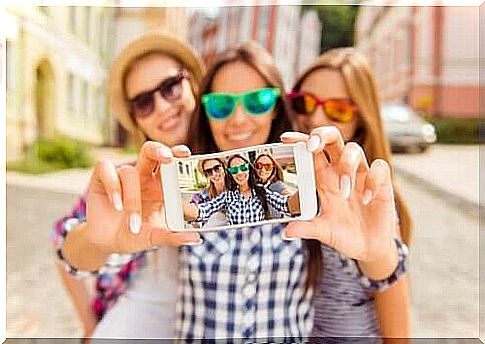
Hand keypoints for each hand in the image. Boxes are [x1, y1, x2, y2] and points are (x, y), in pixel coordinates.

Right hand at [84, 142, 200, 253]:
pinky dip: (112, 186)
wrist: (107, 244)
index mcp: (160, 185)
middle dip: (159, 151)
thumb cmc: (135, 235)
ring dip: (132, 199)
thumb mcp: (155, 237)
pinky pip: (105, 169)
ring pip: (129, 172)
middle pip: (150, 151)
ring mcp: (122, 176)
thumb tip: (196, 238)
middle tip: (168, 158)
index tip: (186, 155)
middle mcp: (142, 176)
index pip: (170, 164)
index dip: (178, 154)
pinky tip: (116, 205)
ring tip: (133, 224)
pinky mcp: (102, 178)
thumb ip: (174, 236)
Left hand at [281, 127, 396, 262]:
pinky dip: (372, 180)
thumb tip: (286, 232)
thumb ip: (307, 229)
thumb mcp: (324, 232)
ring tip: (345, 191)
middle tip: (313, 146)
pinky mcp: (381, 182)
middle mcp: (341, 172)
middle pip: (333, 140)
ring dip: (347, 165)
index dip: (300, 141)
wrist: (369, 249)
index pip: (311, 152)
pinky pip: (379, 167)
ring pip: (354, 149)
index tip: (286, 139)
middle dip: (323, 135)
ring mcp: (361, 175)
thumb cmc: (343, 235)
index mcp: (323, 179)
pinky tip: (366, 198)